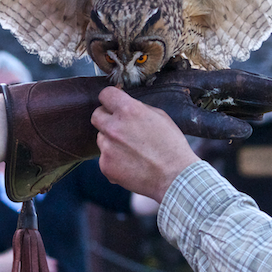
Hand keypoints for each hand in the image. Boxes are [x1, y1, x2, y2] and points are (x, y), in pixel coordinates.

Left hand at [92, 86, 200, 202]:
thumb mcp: (160, 117)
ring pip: (101, 138)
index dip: (110, 99)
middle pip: (96, 115)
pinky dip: (114, 161)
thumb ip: (138, 108)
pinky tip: (130, 165)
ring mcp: (107, 148)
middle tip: (119, 127)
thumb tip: (124, 104)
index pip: (105, 94)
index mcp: (128, 110)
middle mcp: (113, 127)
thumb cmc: (172, 146)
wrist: (175, 177)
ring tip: (131, 151)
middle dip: (106, 118)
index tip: (113, 103)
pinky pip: (104, 158)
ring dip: (111, 141)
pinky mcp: (105, 166)